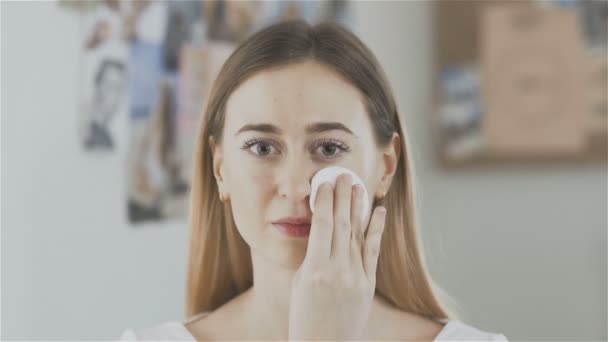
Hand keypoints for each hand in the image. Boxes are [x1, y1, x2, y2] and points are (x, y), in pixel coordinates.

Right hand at [288, 173, 386, 340]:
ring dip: (357, 207)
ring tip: (357, 185)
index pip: (320, 224)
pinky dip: (376, 229)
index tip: (324, 183)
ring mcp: (356, 277)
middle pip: (341, 223)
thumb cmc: (304, 318)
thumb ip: (311, 257)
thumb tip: (321, 231)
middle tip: (342, 174)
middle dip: (342, 196)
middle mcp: (338, 270)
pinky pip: (373, 251)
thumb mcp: (299, 284)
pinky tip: (378, 211)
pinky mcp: (368, 284)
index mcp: (315, 269)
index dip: (323, 200)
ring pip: (357, 233)